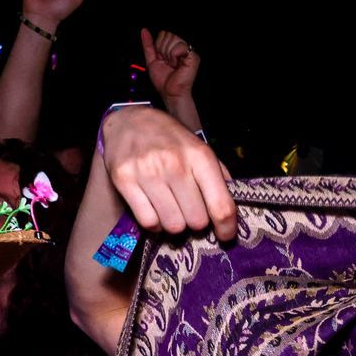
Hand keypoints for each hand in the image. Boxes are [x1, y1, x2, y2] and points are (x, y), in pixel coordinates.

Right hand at [100, 106, 236, 241]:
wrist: (129, 121)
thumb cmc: (170, 139)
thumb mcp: (199, 149)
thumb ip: (218, 176)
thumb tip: (231, 210)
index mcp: (200, 156)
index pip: (220, 205)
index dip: (226, 228)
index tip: (225, 235)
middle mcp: (174, 164)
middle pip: (196, 220)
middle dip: (196, 222)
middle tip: (190, 211)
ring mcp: (148, 173)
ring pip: (172, 225)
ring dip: (175, 223)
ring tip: (172, 209)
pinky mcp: (124, 181)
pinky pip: (148, 222)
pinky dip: (154, 223)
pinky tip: (155, 210)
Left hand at [139, 29, 200, 100]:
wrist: (170, 93)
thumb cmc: (163, 81)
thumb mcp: (151, 60)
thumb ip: (148, 45)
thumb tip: (144, 32)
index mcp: (172, 47)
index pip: (163, 34)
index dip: (158, 46)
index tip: (162, 59)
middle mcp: (181, 47)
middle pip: (167, 34)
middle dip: (162, 50)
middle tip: (167, 62)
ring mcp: (188, 51)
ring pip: (173, 39)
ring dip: (168, 54)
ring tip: (172, 64)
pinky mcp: (193, 56)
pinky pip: (179, 47)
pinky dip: (174, 57)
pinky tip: (177, 64)